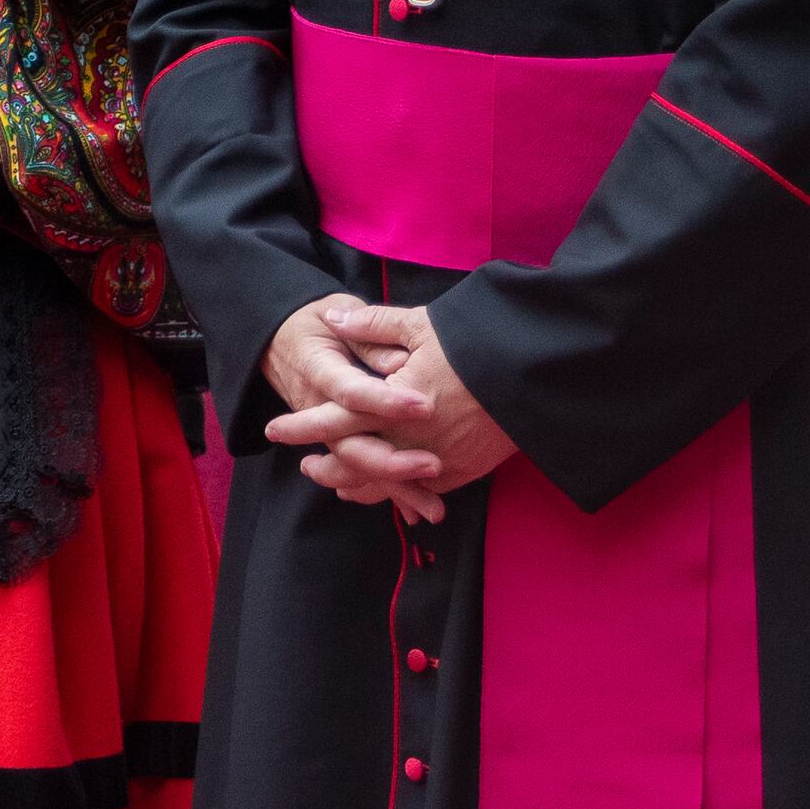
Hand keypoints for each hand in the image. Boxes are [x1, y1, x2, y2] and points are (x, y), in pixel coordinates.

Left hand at [261, 298, 517, 521]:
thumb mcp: (423, 324)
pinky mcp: (462, 471)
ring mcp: (435, 459)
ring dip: (355, 484)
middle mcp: (408, 439)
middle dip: (325, 465)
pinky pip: (418, 490)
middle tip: (305, 465)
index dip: (300, 426)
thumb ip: (374, 323)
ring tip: (336, 482)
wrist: (536, 375)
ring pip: (383, 483)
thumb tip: (335, 317)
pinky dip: (395, 491)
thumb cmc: (478, 343)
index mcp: (391, 403)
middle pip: (352, 462)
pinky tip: (386, 488)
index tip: (273, 431)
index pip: (333, 419)